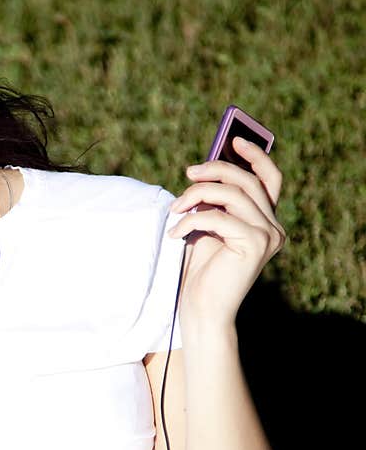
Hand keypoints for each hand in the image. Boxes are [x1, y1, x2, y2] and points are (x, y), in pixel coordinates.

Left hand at [167, 137, 284, 328]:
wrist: (201, 309)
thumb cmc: (199, 272)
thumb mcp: (206, 228)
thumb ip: (213, 202)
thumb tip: (203, 169)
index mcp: (265, 221)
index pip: (269, 179)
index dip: (255, 156)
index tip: (233, 140)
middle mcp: (274, 227)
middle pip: (247, 181)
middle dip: (213, 172)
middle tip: (187, 174)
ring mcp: (268, 236)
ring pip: (233, 194)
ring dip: (196, 195)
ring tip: (174, 209)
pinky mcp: (256, 245)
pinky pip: (218, 217)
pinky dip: (191, 220)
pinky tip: (175, 233)